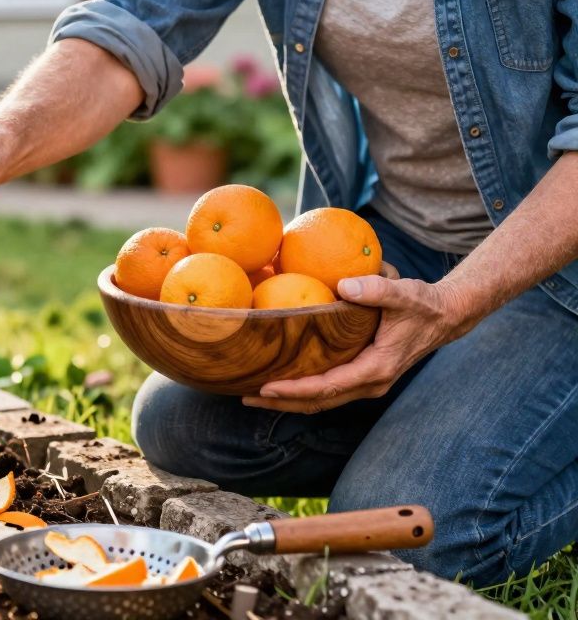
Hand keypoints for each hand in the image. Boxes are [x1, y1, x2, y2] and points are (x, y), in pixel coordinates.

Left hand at [242, 270, 478, 413]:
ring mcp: (367, 383)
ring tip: (252, 395)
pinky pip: (328, 390)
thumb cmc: (423, 303)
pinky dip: (302, 391)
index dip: (295, 390)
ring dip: (288, 400)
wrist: (445, 316)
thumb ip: (376, 289)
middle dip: (281, 403)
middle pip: (319, 402)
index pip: (329, 387)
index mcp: (377, 368)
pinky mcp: (362, 376)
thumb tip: (342, 286)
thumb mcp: (404, 293)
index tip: (265, 388)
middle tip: (244, 397)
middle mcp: (370, 383)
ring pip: (322, 400)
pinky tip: (280, 380)